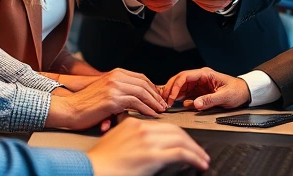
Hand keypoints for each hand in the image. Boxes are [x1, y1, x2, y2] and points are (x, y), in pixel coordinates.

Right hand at [46, 68, 166, 129]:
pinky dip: (146, 109)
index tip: (159, 97)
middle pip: (144, 84)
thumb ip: (120, 90)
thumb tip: (138, 99)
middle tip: (163, 105)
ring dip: (154, 102)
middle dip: (156, 95)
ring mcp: (114, 87)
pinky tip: (151, 115)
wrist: (69, 109)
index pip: (141, 78)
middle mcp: (116, 77)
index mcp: (115, 73)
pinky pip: (136, 103)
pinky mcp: (112, 99)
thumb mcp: (105, 91)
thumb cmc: (86, 105)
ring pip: (142, 92)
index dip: (153, 88)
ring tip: (160, 111)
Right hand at [87, 118, 208, 175]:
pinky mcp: (152, 155)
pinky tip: (199, 163)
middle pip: (176, 130)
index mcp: (134, 123)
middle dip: (191, 141)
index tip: (186, 142)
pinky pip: (181, 154)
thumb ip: (132, 137)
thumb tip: (147, 144)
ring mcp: (148, 141)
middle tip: (198, 151)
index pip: (164, 125)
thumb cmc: (100, 161)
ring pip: (182, 140)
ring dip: (196, 150)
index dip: (179, 134)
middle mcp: (142, 129)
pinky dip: (194, 158)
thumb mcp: (116, 140)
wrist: (90, 169)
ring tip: (202, 159)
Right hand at [161, 67, 251, 109]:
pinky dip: (178, 98)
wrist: (245, 93)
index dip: (176, 86)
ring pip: (181, 87)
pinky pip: (186, 94)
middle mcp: (200, 78)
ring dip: (173, 94)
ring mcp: (199, 85)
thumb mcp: (225, 96)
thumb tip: (195, 104)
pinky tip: (174, 103)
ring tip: (166, 102)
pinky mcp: (199, 92)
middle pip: (180, 80)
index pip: (185, 77)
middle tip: (164, 100)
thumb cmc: (237, 91)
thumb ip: (210, 100)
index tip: (171, 96)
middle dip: (170, 89)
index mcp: (205, 74)